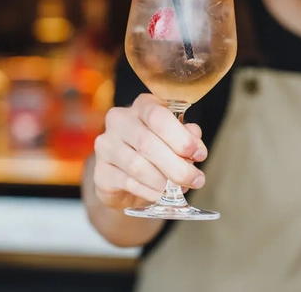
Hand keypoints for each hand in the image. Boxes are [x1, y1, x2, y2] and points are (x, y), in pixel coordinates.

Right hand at [93, 93, 207, 210]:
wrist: (127, 176)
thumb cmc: (158, 150)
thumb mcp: (176, 138)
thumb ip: (187, 137)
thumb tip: (196, 144)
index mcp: (142, 105)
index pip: (157, 115)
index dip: (180, 137)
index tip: (199, 154)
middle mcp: (119, 120)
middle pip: (147, 142)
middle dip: (177, 165)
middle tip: (196, 179)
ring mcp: (106, 145)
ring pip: (138, 166)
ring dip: (165, 182)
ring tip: (181, 189)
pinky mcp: (101, 172)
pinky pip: (129, 183)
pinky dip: (151, 192)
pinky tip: (163, 195)